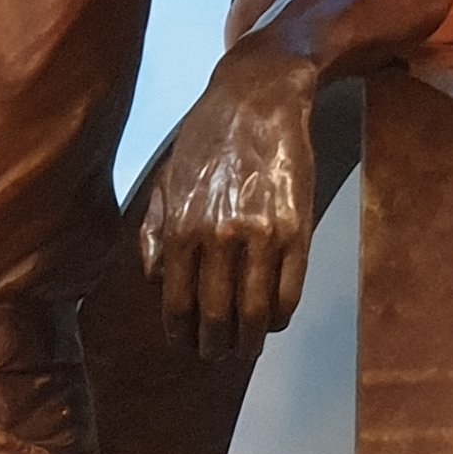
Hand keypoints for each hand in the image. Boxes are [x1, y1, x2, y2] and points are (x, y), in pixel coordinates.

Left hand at [139, 40, 317, 355]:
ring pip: (255, 312)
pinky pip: (289, 293)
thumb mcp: (168, 179)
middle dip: (214, 346)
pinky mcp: (296, 231)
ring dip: (249, 341)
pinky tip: (274, 321)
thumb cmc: (208, 137)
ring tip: (247, 348)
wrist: (259, 99)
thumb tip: (156, 278)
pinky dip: (280, 317)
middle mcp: (219, 237)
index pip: (177, 302)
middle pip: (216, 316)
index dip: (181, 333)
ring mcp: (260, 237)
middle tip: (216, 355)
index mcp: (183, 228)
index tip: (185, 345)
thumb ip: (156, 230)